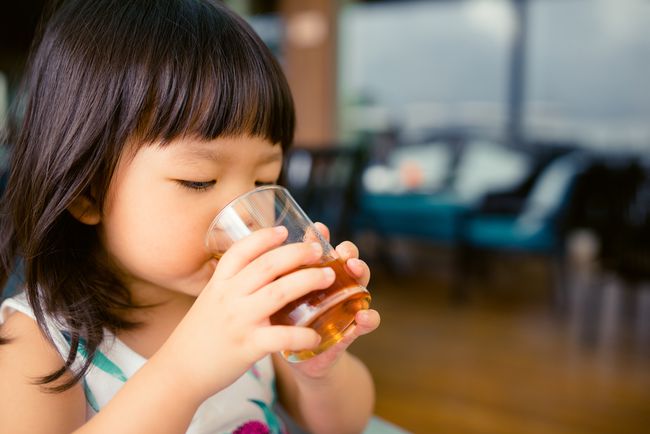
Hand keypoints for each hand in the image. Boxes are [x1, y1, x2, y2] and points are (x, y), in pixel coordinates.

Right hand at [157, 226, 334, 400]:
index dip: (264, 237)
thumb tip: (263, 265)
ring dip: (308, 280)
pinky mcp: (248, 346)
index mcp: (219, 283)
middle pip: (268, 265)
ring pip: (279, 292)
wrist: (179, 371)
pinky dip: (302, 335)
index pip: (241, 250)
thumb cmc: (200, 334)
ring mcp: (238, 320)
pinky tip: (316, 336)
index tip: (284, 230)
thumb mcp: (211, 299)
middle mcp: (228, 297)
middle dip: (297, 253)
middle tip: (319, 249)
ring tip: (329, 276)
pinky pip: (281, 336)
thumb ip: (233, 284)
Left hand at [284, 222, 380, 378]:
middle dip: (349, 253)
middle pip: (349, 263)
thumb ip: (277, 275)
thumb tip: (259, 246)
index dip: (323, 238)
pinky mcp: (349, 332)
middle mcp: (337, 287)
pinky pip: (364, 324)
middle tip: (343, 251)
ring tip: (355, 270)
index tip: (318, 229)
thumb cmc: (286, 321)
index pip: (326, 250)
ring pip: (361, 286)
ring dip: (361, 276)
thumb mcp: (280, 297)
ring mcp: (346, 308)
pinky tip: (363, 316)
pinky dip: (368, 318)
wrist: (296, 358)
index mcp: (319, 275)